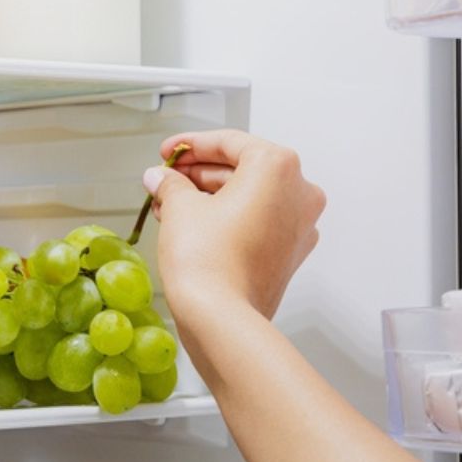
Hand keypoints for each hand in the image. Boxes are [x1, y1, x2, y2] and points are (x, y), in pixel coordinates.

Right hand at [142, 130, 325, 323]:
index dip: (191, 145)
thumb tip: (161, 178)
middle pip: (243, 170)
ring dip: (210, 197)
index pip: (230, 143)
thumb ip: (171, 183)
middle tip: (167, 178)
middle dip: (199, 174)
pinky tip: (193, 224)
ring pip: (250, 198)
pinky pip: (258, 222)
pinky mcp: (290, 253)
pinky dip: (228, 218)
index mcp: (278, 167)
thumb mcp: (180, 207)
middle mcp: (299, 192)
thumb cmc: (207, 261)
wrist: (221, 318)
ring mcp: (300, 226)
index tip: (169, 152)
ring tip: (170, 204)